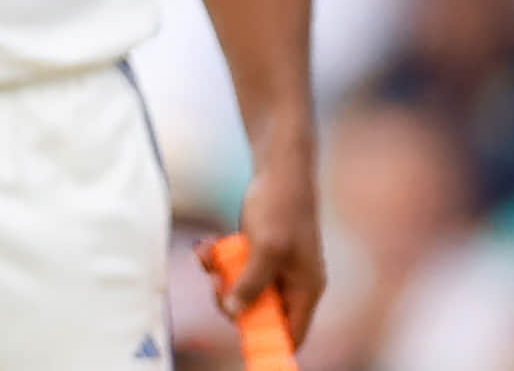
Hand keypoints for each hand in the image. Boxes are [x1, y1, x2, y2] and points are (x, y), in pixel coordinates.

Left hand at [221, 156, 326, 344]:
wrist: (279, 167)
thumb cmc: (282, 206)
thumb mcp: (267, 248)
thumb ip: (252, 283)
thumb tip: (234, 312)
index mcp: (306, 288)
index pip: (292, 334)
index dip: (270, 344)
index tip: (243, 345)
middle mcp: (292, 282)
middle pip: (259, 315)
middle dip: (233, 302)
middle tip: (218, 286)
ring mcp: (273, 268)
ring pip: (241, 291)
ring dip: (220, 276)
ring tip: (209, 254)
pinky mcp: (257, 254)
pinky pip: (233, 269)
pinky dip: (218, 260)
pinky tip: (208, 245)